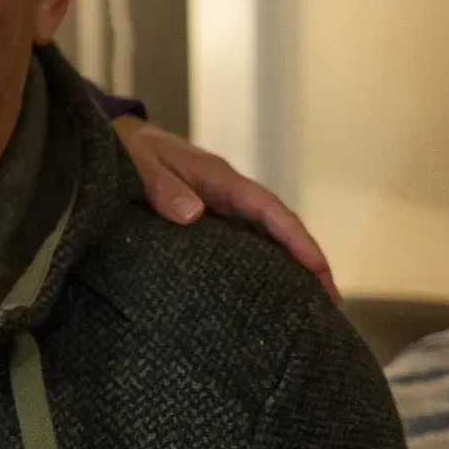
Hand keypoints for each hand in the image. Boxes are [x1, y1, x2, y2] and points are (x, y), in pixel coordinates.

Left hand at [113, 116, 338, 302]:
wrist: (118, 141)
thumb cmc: (130, 149)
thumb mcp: (142, 164)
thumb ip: (162, 186)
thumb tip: (192, 214)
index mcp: (220, 180)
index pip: (268, 209)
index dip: (295, 237)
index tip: (318, 267)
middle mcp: (228, 196)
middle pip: (278, 228)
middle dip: (307, 261)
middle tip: (330, 302)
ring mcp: (220, 209)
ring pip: (264, 239)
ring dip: (287, 268)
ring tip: (308, 307)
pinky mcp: (207, 222)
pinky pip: (241, 245)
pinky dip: (259, 266)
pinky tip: (264, 293)